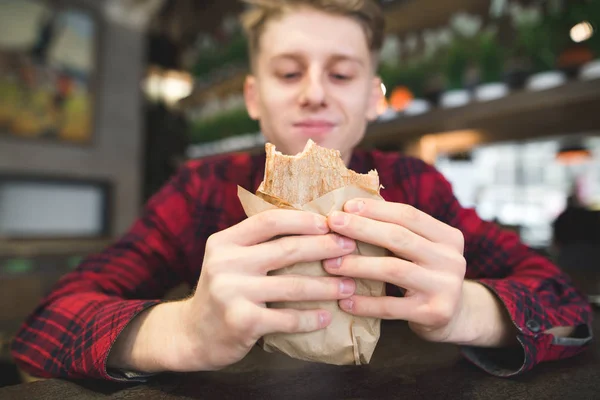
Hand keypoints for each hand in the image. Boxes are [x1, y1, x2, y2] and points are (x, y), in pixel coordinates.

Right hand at [178, 209, 357, 370]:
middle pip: (287, 249)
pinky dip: (310, 319)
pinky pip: (286, 319)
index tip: (329, 223)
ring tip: (349, 286)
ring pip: (292, 286)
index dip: (302, 220)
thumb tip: (309, 224)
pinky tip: (326, 317)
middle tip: (351, 248)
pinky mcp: (241, 321)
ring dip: (326, 286)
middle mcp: (226, 263)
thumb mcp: (229, 259)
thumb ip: (257, 243)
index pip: (269, 221)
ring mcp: (232, 292)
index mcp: (225, 241)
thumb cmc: (224, 291)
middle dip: (325, 248)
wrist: (192, 334)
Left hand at [322, 198, 466, 342]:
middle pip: (399, 237)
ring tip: (330, 264)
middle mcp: (451, 259)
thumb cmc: (425, 275)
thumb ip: (399, 232)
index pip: (408, 215)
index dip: (376, 209)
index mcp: (448, 236)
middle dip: (361, 229)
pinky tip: (344, 300)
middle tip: (332, 224)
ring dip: (357, 265)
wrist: (455, 317)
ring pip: (393, 269)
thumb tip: (351, 210)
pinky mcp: (434, 314)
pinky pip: (391, 306)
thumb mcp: (423, 250)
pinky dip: (365, 303)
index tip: (346, 206)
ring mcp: (445, 287)